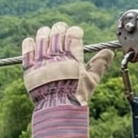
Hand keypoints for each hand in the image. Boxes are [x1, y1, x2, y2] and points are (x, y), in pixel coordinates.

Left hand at [21, 22, 111, 137]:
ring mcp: (42, 61)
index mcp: (73, 58)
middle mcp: (57, 56)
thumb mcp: (91, 80)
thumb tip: (109, 52)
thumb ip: (100, 65)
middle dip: (60, 28)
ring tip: (47, 33)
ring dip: (45, 33)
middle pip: (57, 32)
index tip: (75, 32)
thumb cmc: (76, 96)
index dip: (75, 31)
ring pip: (42, 37)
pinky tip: (31, 42)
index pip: (73, 34)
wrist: (57, 109)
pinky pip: (27, 49)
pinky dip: (29, 43)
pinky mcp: (30, 67)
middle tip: (61, 30)